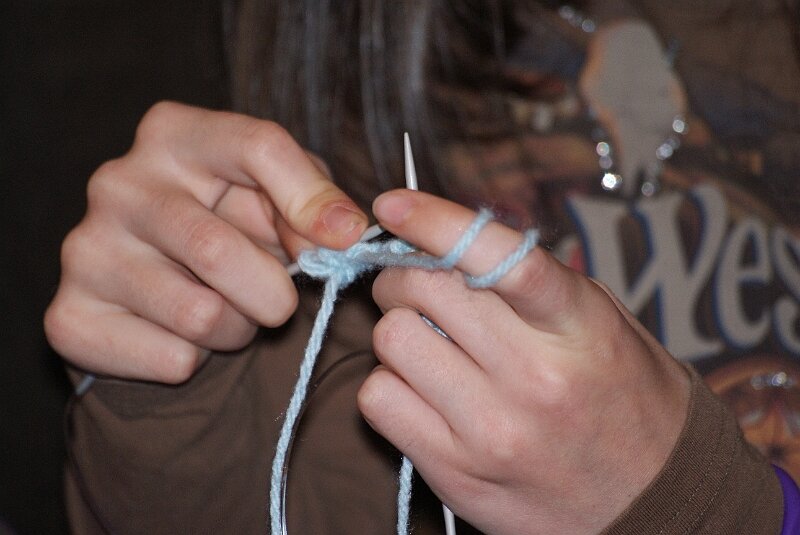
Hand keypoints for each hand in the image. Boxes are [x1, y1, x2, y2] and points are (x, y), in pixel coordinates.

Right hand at [44, 102, 366, 382]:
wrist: (160, 280)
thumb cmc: (230, 225)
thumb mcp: (278, 195)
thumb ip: (315, 201)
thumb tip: (343, 234)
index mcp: (174, 134)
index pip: (258, 147)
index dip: (311, 202)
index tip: (342, 241)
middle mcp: (118, 183)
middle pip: (218, 250)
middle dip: (272, 294)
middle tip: (274, 299)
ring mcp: (85, 248)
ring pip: (200, 315)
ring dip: (236, 329)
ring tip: (225, 308)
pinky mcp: (69, 314)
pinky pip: (172, 359)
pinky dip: (198, 359)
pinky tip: (181, 330)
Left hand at [359, 190, 689, 533]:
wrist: (653, 504)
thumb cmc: (624, 400)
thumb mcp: (602, 324)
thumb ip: (531, 281)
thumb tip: (443, 240)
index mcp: (580, 328)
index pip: (499, 257)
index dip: (436, 220)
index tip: (394, 204)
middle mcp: (535, 378)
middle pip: (423, 288)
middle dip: (406, 277)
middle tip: (421, 290)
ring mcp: (491, 430)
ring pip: (391, 340)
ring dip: (400, 333)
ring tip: (433, 349)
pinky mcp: (455, 472)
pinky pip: (378, 399)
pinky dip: (389, 385)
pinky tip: (423, 392)